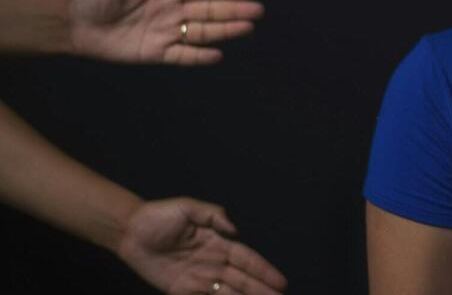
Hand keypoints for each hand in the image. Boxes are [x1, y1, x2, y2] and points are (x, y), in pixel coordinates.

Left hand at [68, 0, 263, 64]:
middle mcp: (172, 10)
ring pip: (202, 31)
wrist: (71, 23)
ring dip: (225, 30)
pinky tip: (218, 54)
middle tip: (257, 10)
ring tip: (247, 27)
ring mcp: (166, 32)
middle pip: (209, 10)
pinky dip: (200, 56)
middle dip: (233, 9)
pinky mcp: (155, 53)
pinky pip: (183, 55)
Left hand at [117, 198, 287, 294]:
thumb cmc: (158, 216)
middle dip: (260, 290)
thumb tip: (235, 229)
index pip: (246, 259)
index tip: (280, 283)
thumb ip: (213, 215)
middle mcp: (211, 262)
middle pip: (241, 279)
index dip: (263, 270)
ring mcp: (197, 278)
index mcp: (217, 242)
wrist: (128, 232)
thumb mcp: (188, 207)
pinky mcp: (180, 290)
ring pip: (227, 292)